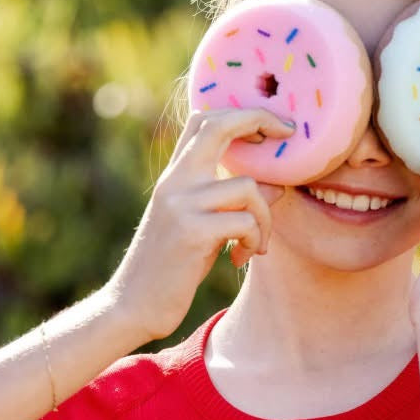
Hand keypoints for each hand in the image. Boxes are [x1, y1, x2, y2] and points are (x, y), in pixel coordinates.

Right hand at [108, 108, 291, 339]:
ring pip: (249, 188)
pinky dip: (253, 241)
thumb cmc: (169, 269)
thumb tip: (277, 187)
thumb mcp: (199, 229)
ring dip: (265, 221)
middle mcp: (174, 182)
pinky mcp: (192, 232)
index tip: (270, 129)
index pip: (203, 121)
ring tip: (255, 245)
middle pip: (220, 126)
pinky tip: (238, 258)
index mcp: (173, 177)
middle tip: (287, 135)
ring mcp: (181, 205)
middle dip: (262, 121)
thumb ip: (228, 203)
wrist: (132, 306)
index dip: (240, 113)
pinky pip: (246, 222)